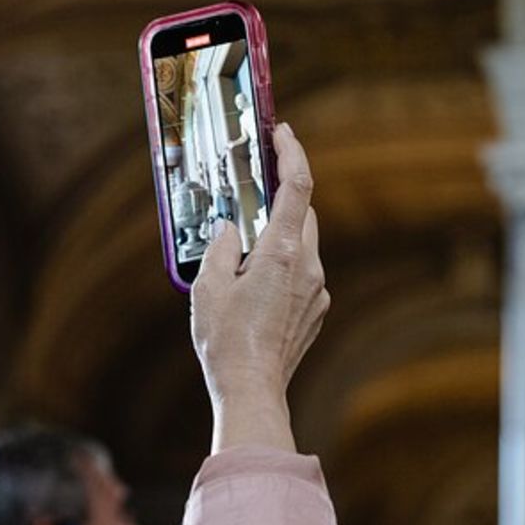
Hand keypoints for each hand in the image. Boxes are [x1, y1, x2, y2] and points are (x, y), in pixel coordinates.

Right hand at [190, 123, 327, 452]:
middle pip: (304, 214)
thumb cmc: (226, 341)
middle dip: (282, 197)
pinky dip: (284, 265)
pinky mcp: (316, 311)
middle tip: (255, 191)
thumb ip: (218, 248)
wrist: (252, 390)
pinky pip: (303, 273)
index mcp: (281, 253)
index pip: (297, 187)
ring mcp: (317, 291)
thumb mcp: (207, 287)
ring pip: (305, 244)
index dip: (292, 154)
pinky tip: (256, 284)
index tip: (284, 134)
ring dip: (280, 236)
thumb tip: (227, 229)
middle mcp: (309, 267)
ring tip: (246, 249)